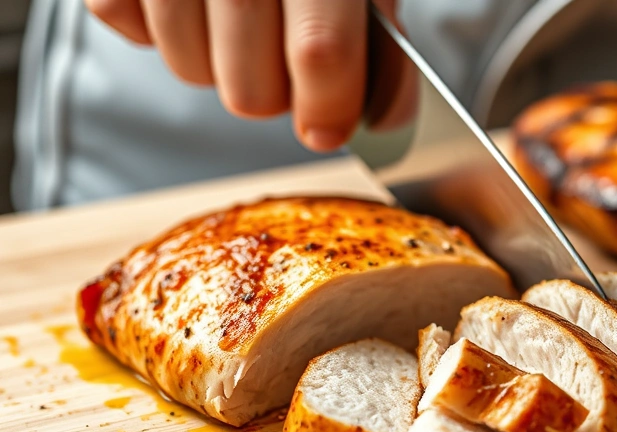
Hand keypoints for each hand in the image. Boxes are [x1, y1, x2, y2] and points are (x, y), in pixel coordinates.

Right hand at [86, 0, 406, 151]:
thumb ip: (379, 42)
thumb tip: (388, 121)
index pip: (321, 51)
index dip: (329, 107)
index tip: (328, 130)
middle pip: (249, 89)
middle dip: (272, 93)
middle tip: (281, 56)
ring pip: (190, 70)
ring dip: (217, 64)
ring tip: (235, 19)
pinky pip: (129, 26)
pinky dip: (156, 25)